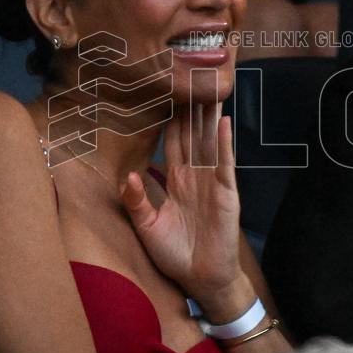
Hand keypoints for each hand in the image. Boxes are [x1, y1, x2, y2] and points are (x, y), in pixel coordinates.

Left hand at [121, 104, 245, 310]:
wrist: (202, 278)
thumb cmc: (176, 254)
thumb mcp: (147, 227)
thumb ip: (136, 202)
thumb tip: (126, 177)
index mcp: (176, 180)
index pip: (172, 140)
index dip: (170, 116)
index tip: (165, 90)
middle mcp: (195, 175)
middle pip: (193, 133)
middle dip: (192, 106)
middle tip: (191, 74)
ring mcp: (212, 181)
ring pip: (210, 141)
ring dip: (209, 115)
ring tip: (209, 87)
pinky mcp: (226, 192)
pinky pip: (224, 163)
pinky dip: (223, 142)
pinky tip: (222, 122)